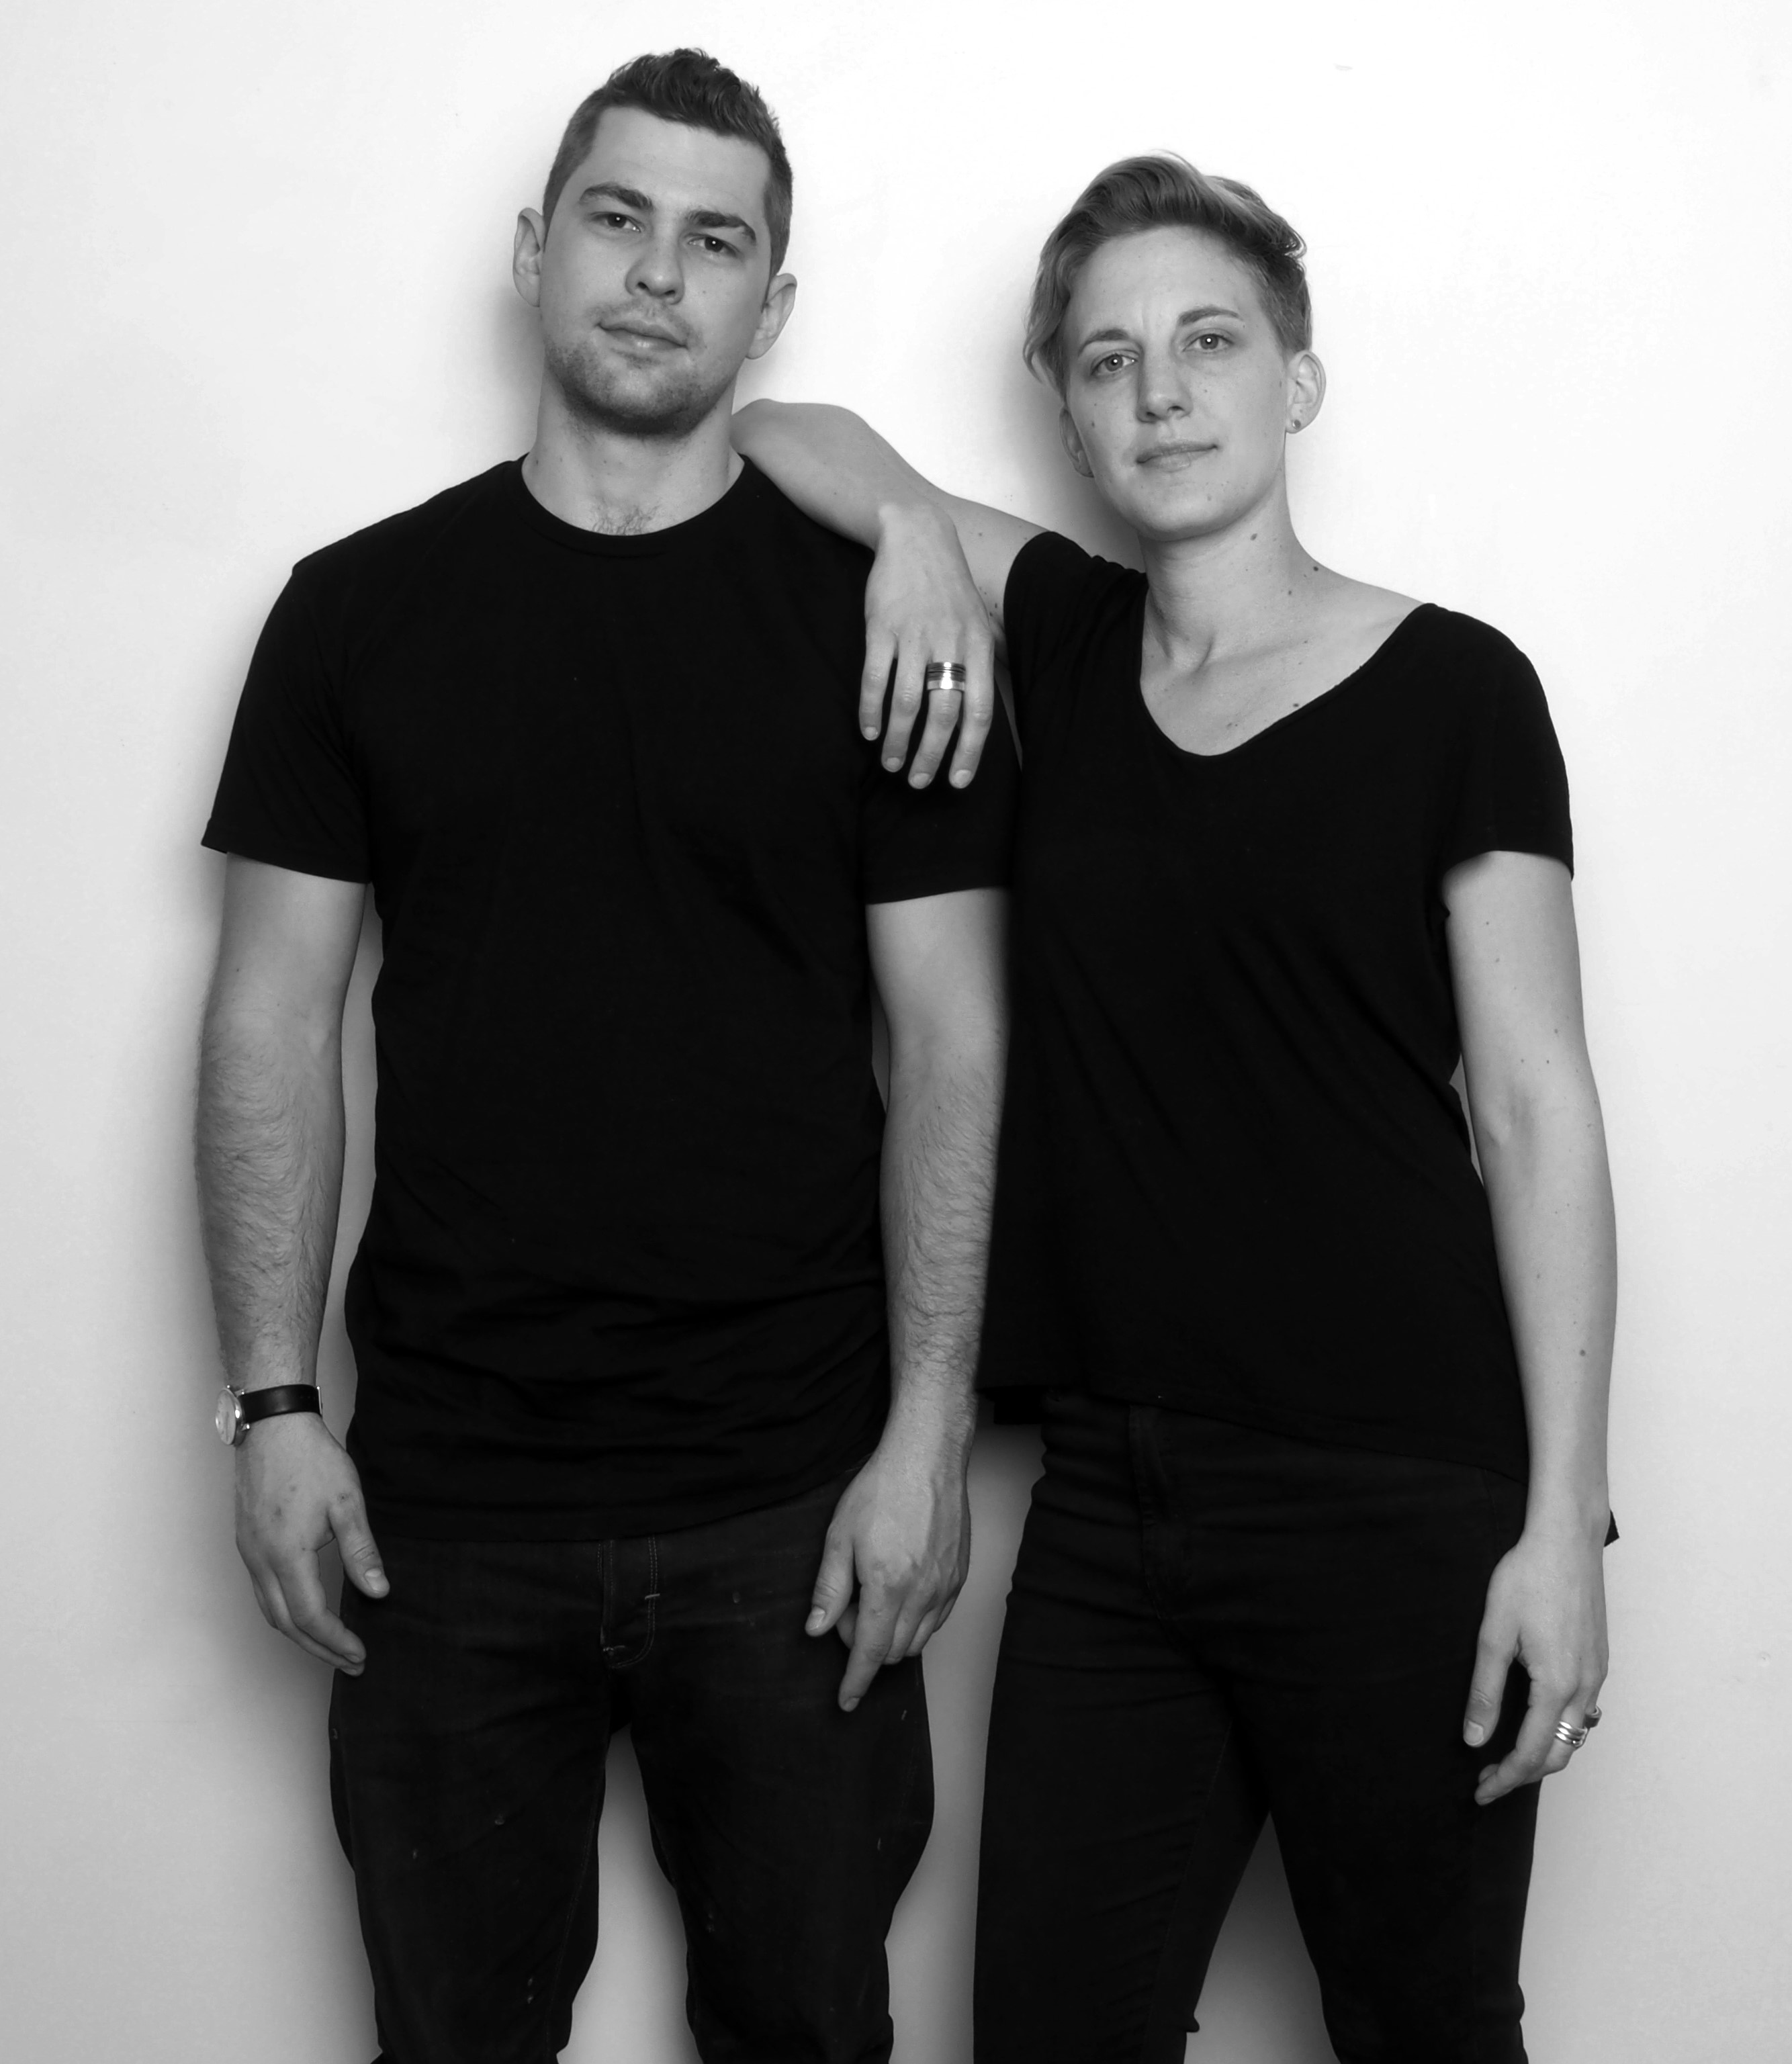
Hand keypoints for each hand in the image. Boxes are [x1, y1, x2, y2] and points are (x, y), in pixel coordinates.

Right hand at [234, 1410, 387, 1672]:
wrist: (273, 1425)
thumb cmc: (311, 1459)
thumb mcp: (347, 1502)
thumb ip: (361, 1551)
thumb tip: (378, 1592)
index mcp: (286, 1554)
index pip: (310, 1617)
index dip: (336, 1641)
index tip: (359, 1653)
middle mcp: (259, 1560)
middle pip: (286, 1624)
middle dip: (319, 1649)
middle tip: (350, 1662)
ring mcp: (248, 1553)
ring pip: (270, 1611)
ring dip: (300, 1634)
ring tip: (332, 1645)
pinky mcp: (246, 1542)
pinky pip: (262, 1592)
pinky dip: (285, 1612)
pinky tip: (306, 1611)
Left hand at [806, 1429, 972, 1710]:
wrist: (926, 1460)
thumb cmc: (882, 1490)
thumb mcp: (839, 1536)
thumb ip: (829, 1589)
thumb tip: (816, 1629)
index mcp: (888, 1586)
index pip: (871, 1653)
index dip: (855, 1682)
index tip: (845, 1701)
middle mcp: (923, 1594)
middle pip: (894, 1652)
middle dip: (866, 1646)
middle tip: (849, 1609)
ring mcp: (946, 1587)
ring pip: (918, 1641)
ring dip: (892, 1636)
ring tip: (874, 1595)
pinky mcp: (960, 1578)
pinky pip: (938, 1621)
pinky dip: (916, 1622)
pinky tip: (900, 1593)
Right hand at [859, 503, 996, 790]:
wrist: (917, 535)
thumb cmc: (947, 589)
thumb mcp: (975, 624)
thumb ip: (975, 668)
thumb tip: (971, 723)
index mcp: (978, 647)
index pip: (979, 711)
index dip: (969, 752)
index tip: (957, 782)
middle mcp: (950, 644)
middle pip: (943, 714)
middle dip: (931, 756)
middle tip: (918, 781)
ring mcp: (914, 635)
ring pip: (907, 703)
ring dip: (897, 740)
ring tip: (890, 763)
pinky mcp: (881, 627)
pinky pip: (875, 678)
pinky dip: (871, 710)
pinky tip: (868, 731)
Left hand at [1464, 1522, 1607, 1804]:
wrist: (1567, 1541)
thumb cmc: (1527, 1578)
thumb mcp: (1494, 1633)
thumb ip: (1485, 1690)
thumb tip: (1474, 1739)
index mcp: (1557, 1685)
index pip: (1530, 1753)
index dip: (1504, 1778)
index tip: (1479, 1790)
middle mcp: (1585, 1687)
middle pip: (1558, 1754)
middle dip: (1523, 1774)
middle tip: (1487, 1778)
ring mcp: (1597, 1674)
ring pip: (1575, 1736)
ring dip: (1543, 1754)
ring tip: (1507, 1755)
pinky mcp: (1600, 1660)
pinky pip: (1584, 1712)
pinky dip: (1560, 1730)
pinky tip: (1536, 1720)